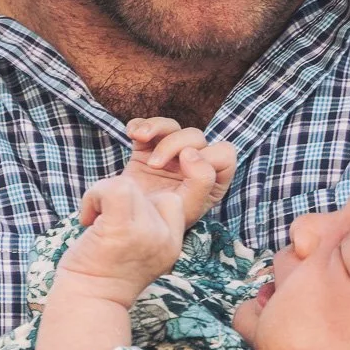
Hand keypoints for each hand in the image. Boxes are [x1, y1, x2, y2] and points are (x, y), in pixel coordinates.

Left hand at [61, 177, 187, 308]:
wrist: (87, 303)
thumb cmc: (101, 276)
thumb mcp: (137, 252)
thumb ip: (145, 228)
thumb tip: (127, 192)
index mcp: (171, 244)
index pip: (170, 201)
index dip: (140, 203)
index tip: (118, 222)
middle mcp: (164, 239)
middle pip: (145, 192)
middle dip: (116, 200)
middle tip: (100, 224)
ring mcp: (145, 234)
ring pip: (127, 185)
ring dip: (101, 196)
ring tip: (92, 221)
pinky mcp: (121, 230)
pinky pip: (113, 189)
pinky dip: (93, 195)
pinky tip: (86, 219)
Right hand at [121, 118, 236, 225]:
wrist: (125, 224)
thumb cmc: (160, 221)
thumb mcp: (188, 208)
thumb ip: (202, 181)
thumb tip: (190, 153)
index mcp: (212, 180)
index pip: (224, 154)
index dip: (206, 157)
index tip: (183, 169)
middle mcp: (193, 163)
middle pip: (195, 136)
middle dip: (174, 145)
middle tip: (154, 166)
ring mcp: (168, 154)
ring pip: (171, 126)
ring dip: (155, 128)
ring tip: (138, 137)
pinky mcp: (145, 148)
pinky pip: (146, 125)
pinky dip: (139, 124)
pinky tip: (132, 134)